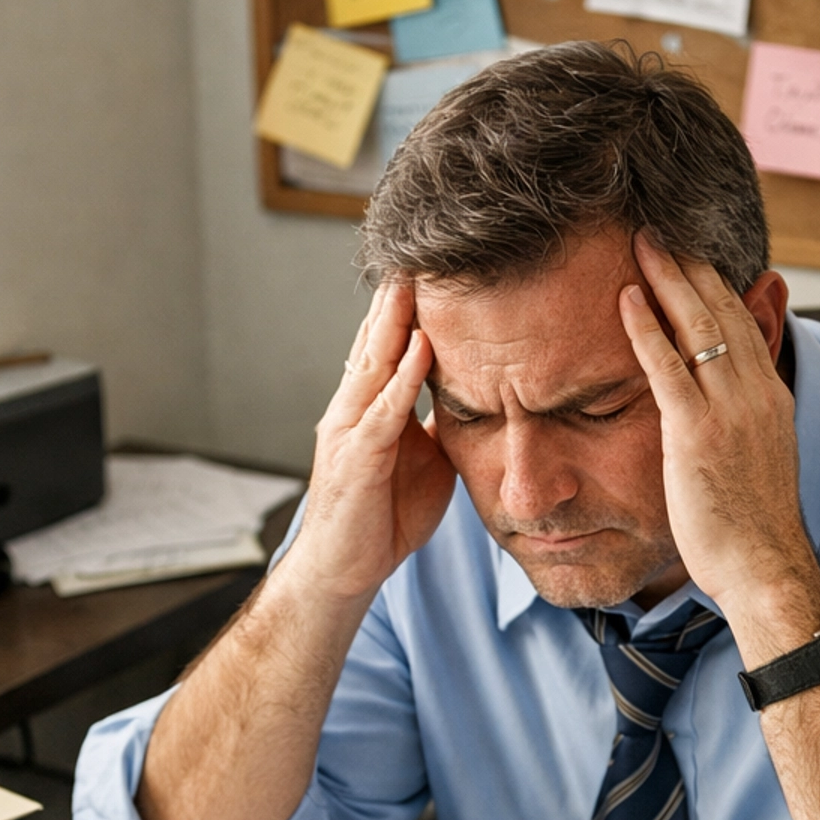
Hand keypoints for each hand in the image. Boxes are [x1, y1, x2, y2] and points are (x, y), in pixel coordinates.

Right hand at [293, 278, 455, 602]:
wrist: (344, 572)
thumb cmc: (381, 518)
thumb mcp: (423, 461)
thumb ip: (440, 425)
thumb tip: (475, 398)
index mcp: (371, 407)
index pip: (389, 344)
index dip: (407, 306)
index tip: (432, 265)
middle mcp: (353, 408)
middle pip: (377, 339)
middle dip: (397, 295)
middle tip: (420, 246)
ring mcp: (350, 431)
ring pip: (374, 363)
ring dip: (395, 321)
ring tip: (415, 279)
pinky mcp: (357, 460)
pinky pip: (382, 412)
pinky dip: (402, 379)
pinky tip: (422, 349)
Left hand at [619, 239, 819, 650]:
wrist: (767, 568)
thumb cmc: (753, 530)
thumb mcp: (757, 465)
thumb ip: (742, 426)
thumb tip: (726, 415)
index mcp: (771, 399)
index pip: (745, 324)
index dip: (717, 285)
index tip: (691, 255)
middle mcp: (756, 394)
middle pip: (724, 310)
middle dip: (691, 265)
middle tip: (659, 229)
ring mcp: (730, 411)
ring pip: (699, 325)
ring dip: (668, 278)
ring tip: (640, 242)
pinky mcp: (697, 434)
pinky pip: (667, 367)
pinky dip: (646, 328)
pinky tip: (626, 299)